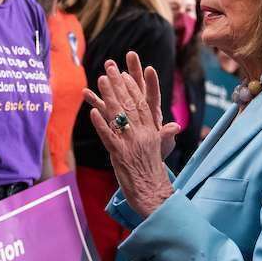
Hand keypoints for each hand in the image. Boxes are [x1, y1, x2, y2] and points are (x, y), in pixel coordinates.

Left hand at [84, 54, 176, 217]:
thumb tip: (170, 125)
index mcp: (152, 130)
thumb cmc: (152, 172)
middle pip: (130, 104)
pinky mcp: (120, 154)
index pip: (143, 103)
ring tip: (101, 79)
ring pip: (119, 115)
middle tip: (110, 67)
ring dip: (109, 96)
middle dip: (120, 84)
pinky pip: (108, 136)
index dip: (134, 87)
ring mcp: (131, 143)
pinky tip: (92, 111)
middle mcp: (143, 133)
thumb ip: (159, 134)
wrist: (153, 193)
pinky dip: (100, 123)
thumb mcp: (157, 149)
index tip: (126, 72)